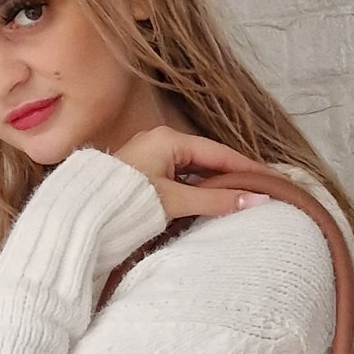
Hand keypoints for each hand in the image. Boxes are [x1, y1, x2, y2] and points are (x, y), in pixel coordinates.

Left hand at [112, 126, 273, 218]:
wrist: (82, 212)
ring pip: (192, 170)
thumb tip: (256, 200)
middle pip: (206, 159)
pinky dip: (196, 190)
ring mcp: (150, 157)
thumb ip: (215, 201)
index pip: (218, 152)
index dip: (246, 167)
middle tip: (260, 189)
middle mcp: (160, 142)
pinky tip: (208, 202)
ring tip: (240, 198)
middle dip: (232, 175)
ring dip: (213, 184)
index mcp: (169, 140)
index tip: (271, 179)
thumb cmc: (126, 201)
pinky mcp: (142, 173)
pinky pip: (178, 178)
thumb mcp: (174, 200)